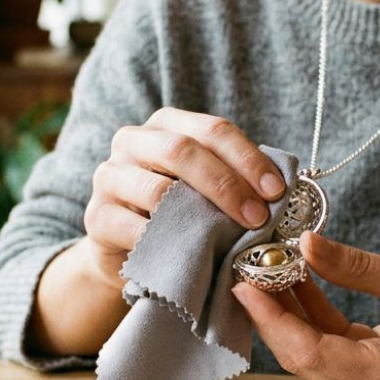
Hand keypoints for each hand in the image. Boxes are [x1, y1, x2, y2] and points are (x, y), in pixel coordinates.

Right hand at [82, 108, 285, 286]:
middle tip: (258, 217)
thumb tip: (282, 191)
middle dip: (226, 184)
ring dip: (199, 216)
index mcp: (166, 124)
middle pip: (182, 151)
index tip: (276, 191)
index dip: (247, 158)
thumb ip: (234, 180)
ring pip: (156, 189)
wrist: (126, 249)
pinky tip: (193, 255)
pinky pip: (134, 228)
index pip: (212, 129)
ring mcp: (109, 177)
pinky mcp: (96, 216)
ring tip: (230, 238)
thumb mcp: (204, 188)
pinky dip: (168, 242)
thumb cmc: (178, 213)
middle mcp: (132, 141)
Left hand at [232, 232, 379, 379]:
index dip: (273, 319)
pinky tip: (296, 281)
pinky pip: (326, 347)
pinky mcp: (367, 374)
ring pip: (310, 353)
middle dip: (272, 315)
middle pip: (302, 357)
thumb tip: (305, 245)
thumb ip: (355, 267)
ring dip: (287, 314)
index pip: (310, 353)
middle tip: (248, 271)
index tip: (248, 284)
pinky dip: (309, 316)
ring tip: (267, 270)